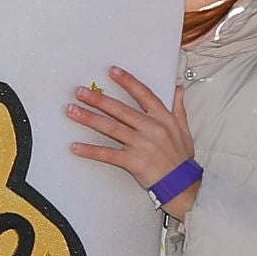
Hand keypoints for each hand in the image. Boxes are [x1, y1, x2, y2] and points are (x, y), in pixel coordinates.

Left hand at [65, 69, 195, 199]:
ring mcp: (142, 145)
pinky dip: (91, 150)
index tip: (112, 71)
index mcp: (163, 118)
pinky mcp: (134, 162)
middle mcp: (152, 128)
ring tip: (72, 110)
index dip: (128, 81)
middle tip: (80, 91)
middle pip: (121, 109)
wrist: (183, 184)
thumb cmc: (181, 158)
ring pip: (111, 128)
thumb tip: (178, 90)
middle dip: (99, 99)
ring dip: (90, 118)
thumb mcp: (184, 130)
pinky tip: (76, 146)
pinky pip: (108, 154)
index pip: (144, 94)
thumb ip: (179, 109)